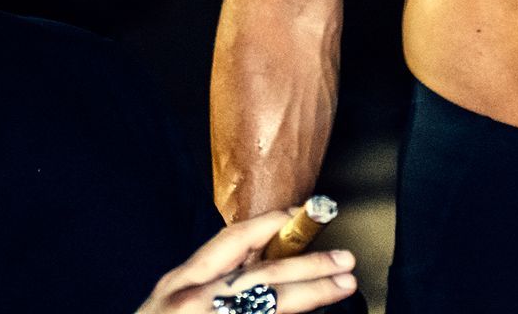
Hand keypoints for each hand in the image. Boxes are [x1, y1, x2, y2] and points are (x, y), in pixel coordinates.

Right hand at [135, 210, 358, 312]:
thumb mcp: (172, 301)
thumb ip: (211, 279)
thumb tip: (260, 256)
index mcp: (180, 283)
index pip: (232, 241)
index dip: (272, 223)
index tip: (302, 213)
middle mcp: (194, 302)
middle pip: (264, 276)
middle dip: (310, 265)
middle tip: (345, 260)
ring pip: (272, 304)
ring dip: (313, 294)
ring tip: (343, 285)